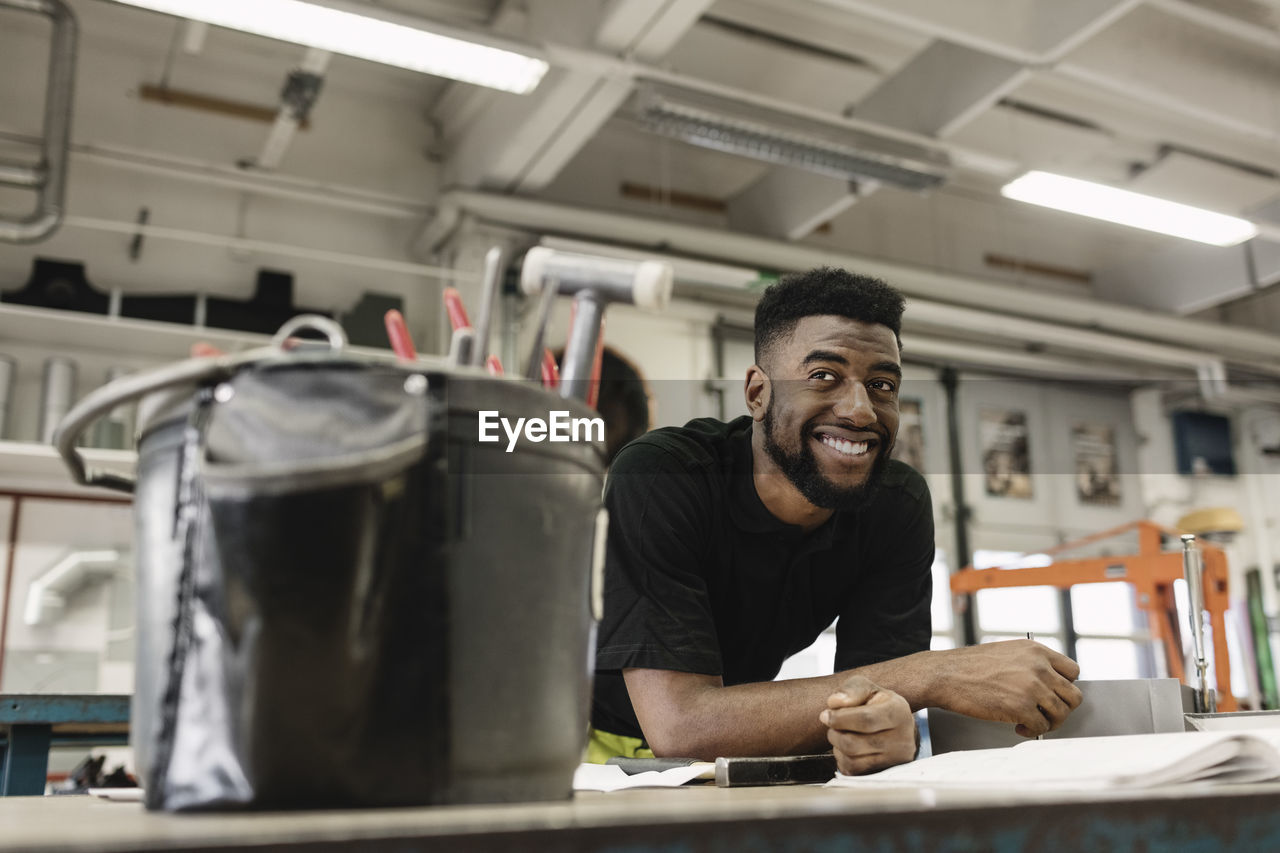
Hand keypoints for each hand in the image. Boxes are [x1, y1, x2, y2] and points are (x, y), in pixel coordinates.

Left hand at [820, 675, 915, 775]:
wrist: (898, 727)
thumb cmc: (878, 704)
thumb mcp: (868, 688)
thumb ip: (851, 690)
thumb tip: (834, 702)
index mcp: (898, 712)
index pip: (865, 719)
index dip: (839, 718)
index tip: (825, 715)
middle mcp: (901, 739)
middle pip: (854, 743)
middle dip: (835, 733)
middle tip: (832, 725)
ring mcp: (894, 760)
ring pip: (852, 760)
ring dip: (837, 747)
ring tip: (840, 734)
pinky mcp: (885, 773)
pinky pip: (853, 771)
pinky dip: (842, 759)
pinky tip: (846, 748)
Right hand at [933, 639, 1082, 736]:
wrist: (945, 675)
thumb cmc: (970, 666)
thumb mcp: (1007, 652)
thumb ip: (1031, 663)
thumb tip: (1050, 682)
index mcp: (1036, 651)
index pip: (1073, 671)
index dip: (1064, 686)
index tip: (1051, 694)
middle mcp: (1039, 667)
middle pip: (1073, 696)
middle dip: (1060, 708)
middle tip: (1045, 713)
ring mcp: (1032, 687)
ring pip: (1061, 714)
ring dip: (1048, 722)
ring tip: (1031, 722)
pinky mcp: (1021, 708)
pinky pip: (1042, 727)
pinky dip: (1032, 731)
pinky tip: (1019, 728)